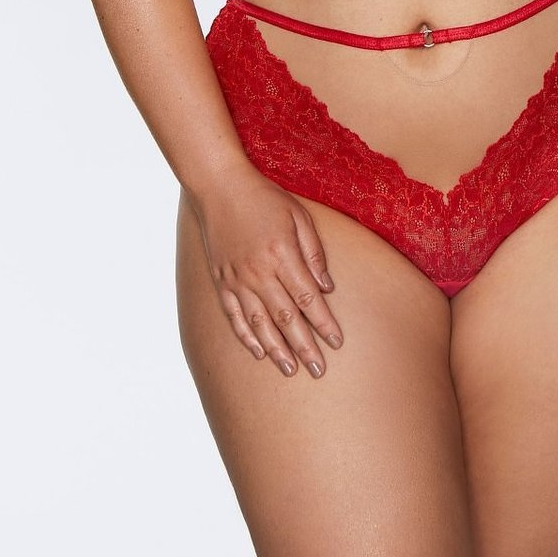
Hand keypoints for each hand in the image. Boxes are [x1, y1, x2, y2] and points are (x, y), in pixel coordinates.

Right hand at [189, 160, 343, 376]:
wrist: (220, 187)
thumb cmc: (265, 198)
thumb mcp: (299, 216)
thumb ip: (314, 253)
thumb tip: (326, 288)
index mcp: (282, 255)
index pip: (308, 300)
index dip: (324, 324)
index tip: (337, 342)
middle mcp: (259, 272)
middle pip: (286, 319)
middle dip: (305, 347)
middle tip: (319, 370)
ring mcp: (237, 279)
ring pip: (259, 324)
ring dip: (277, 349)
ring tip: (291, 370)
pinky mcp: (221, 281)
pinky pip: (234, 316)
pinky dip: (246, 337)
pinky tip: (259, 352)